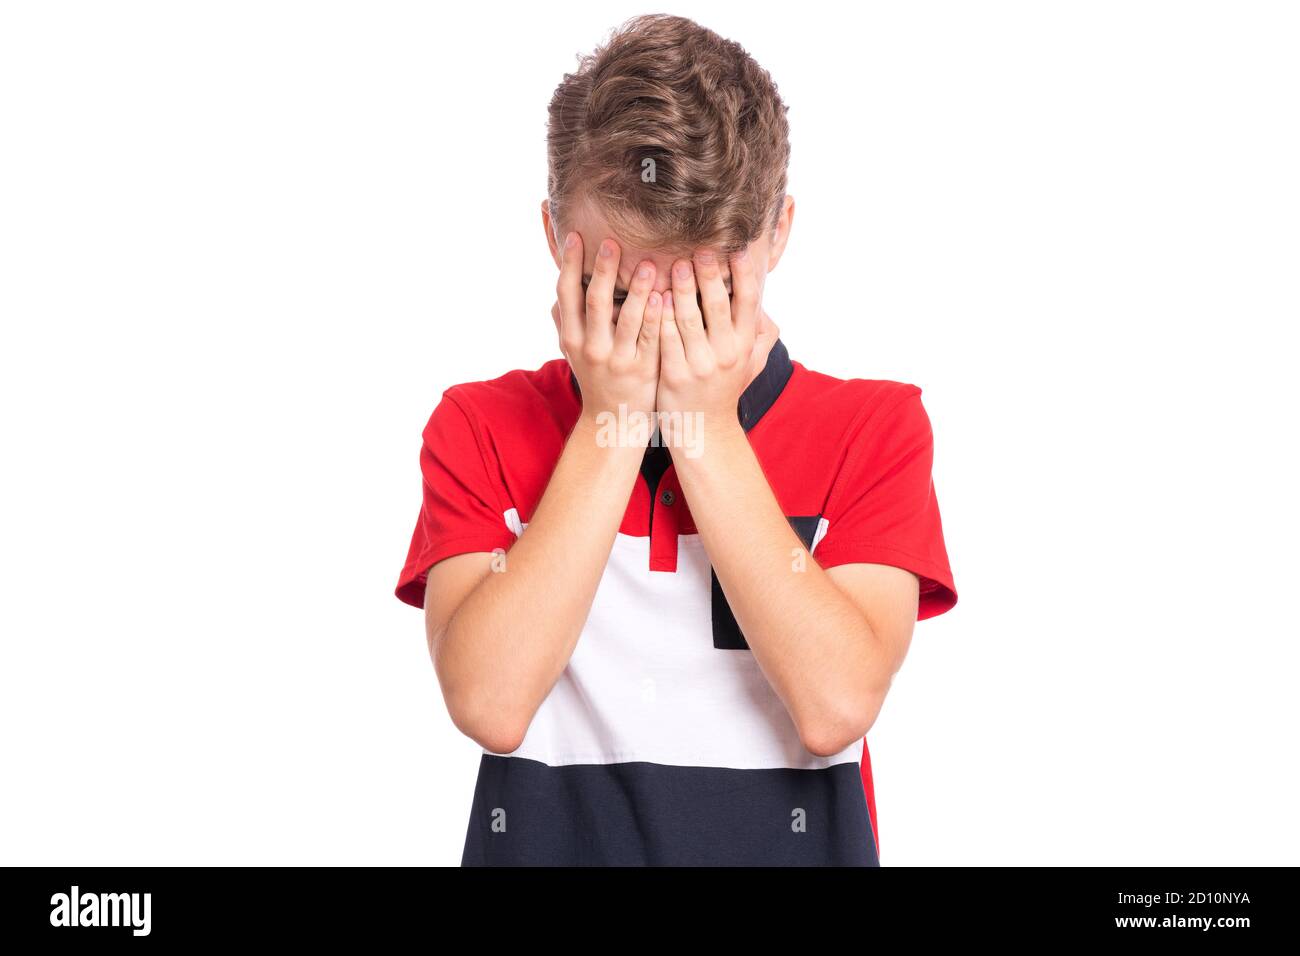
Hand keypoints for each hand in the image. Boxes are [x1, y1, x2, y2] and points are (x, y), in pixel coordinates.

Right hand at [553, 233, 661, 431]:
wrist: (614, 420)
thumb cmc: (596, 376)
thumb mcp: (573, 350)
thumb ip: (565, 320)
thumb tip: (557, 289)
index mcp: (571, 337)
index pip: (566, 294)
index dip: (569, 264)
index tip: (575, 235)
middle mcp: (591, 347)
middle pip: (594, 302)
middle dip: (602, 269)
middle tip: (611, 241)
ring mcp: (618, 360)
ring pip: (626, 319)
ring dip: (636, 289)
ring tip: (647, 263)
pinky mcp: (643, 370)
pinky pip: (650, 339)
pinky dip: (655, 317)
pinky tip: (662, 297)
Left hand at [656, 247, 759, 449]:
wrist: (703, 428)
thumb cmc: (724, 387)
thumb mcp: (751, 363)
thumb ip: (760, 334)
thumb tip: (765, 304)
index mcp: (744, 344)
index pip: (747, 302)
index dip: (743, 275)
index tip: (735, 251)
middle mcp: (726, 354)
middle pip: (718, 305)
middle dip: (709, 275)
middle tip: (700, 251)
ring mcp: (700, 365)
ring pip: (689, 319)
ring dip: (683, 290)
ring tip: (675, 266)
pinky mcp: (674, 375)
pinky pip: (666, 340)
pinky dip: (661, 317)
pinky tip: (655, 297)